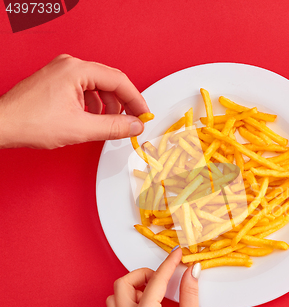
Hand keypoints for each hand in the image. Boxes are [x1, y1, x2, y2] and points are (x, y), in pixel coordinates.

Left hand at [0, 54, 147, 148]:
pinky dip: (95, 104)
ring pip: (98, 86)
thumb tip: (134, 126)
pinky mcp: (57, 82)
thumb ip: (113, 127)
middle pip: (110, 82)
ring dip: (109, 105)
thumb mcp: (81, 128)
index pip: (119, 81)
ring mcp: (62, 72)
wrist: (2, 125)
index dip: (136, 100)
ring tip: (112, 123)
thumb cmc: (30, 122)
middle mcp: (69, 66)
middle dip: (124, 103)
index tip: (144, 114)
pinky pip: (85, 89)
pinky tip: (95, 119)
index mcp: (76, 70)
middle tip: (134, 120)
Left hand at [106, 248, 210, 306]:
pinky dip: (129, 304)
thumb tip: (191, 271)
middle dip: (142, 274)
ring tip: (153, 292)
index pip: (155, 282)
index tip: (176, 256)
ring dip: (132, 289)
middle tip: (162, 276)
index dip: (168, 264)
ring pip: (114, 300)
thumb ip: (189, 292)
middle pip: (122, 284)